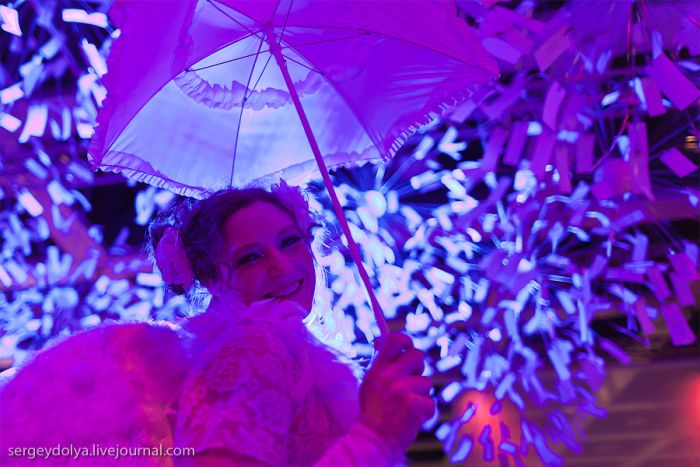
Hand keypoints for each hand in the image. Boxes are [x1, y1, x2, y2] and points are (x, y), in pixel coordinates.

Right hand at [359, 333, 434, 454]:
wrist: (374, 439)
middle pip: (418, 354)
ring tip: (405, 406)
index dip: (405, 340)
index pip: (395, 339)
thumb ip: (380, 362)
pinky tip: (411, 418)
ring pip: (427, 381)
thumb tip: (382, 341)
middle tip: (408, 383)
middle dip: (418, 368)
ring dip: (421, 394)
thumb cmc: (374, 410)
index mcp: (378, 367)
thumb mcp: (370, 381)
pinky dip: (425, 413)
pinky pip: (430, 402)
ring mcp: (401, 389)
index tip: (405, 348)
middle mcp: (388, 375)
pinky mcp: (413, 404)